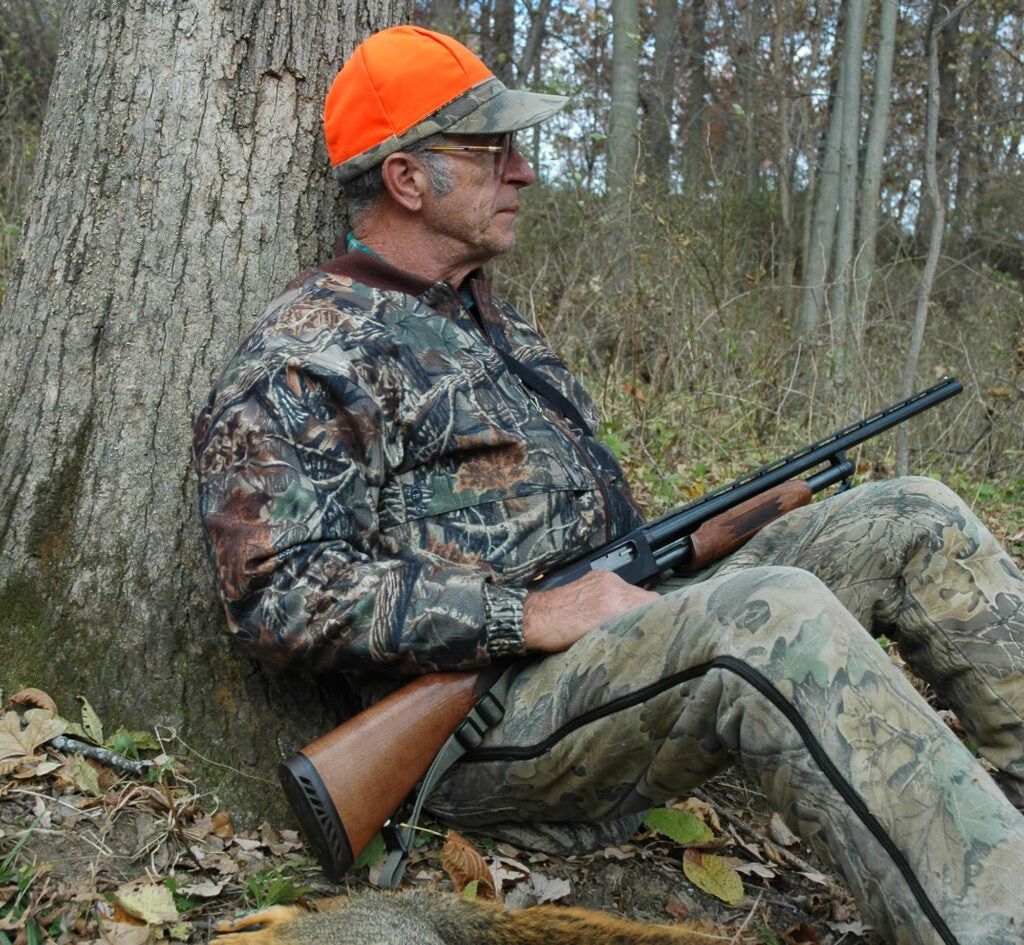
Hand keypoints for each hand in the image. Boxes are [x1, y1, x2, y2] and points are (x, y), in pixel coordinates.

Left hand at [522, 570, 658, 652]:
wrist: (535, 618)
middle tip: (640, 628)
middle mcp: (612, 587)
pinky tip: (608, 609)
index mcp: (615, 604)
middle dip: (645, 612)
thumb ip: (624, 630)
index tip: (658, 628)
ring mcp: (604, 579)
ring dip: (631, 604)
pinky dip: (619, 596)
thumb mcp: (598, 640)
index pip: (654, 604)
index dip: (658, 617)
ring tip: (621, 620)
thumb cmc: (561, 636)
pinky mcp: (596, 575)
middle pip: (646, 597)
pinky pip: (619, 585)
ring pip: (633, 591)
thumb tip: (644, 630)